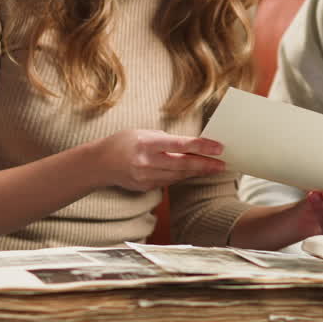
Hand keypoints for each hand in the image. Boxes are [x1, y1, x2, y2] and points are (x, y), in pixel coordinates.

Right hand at [95, 129, 225, 191]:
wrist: (99, 163)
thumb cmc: (122, 142)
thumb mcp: (143, 133)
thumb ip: (165, 140)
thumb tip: (189, 145)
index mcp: (147, 144)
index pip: (180, 145)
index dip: (201, 147)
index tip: (218, 147)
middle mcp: (147, 162)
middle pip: (183, 165)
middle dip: (205, 165)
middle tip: (223, 164)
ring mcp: (146, 177)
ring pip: (178, 176)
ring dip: (196, 171)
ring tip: (213, 167)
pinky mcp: (146, 187)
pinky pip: (168, 181)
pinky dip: (181, 176)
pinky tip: (191, 172)